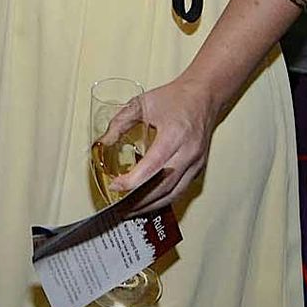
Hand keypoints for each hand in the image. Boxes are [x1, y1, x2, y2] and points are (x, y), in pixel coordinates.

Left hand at [97, 74, 221, 215]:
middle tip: (119, 207)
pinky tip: (149, 201)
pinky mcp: (198, 168)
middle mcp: (188, 152)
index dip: (133, 180)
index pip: (152, 166)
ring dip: (152, 205)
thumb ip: (121, 122)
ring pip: (173, 193)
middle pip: (163, 186)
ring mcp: (196, 163)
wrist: (203, 95)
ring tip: (131, 210)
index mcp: (174, 135)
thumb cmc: (175, 98)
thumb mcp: (143, 104)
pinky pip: (180, 189)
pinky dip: (163, 199)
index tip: (116, 186)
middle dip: (140, 201)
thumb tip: (103, 141)